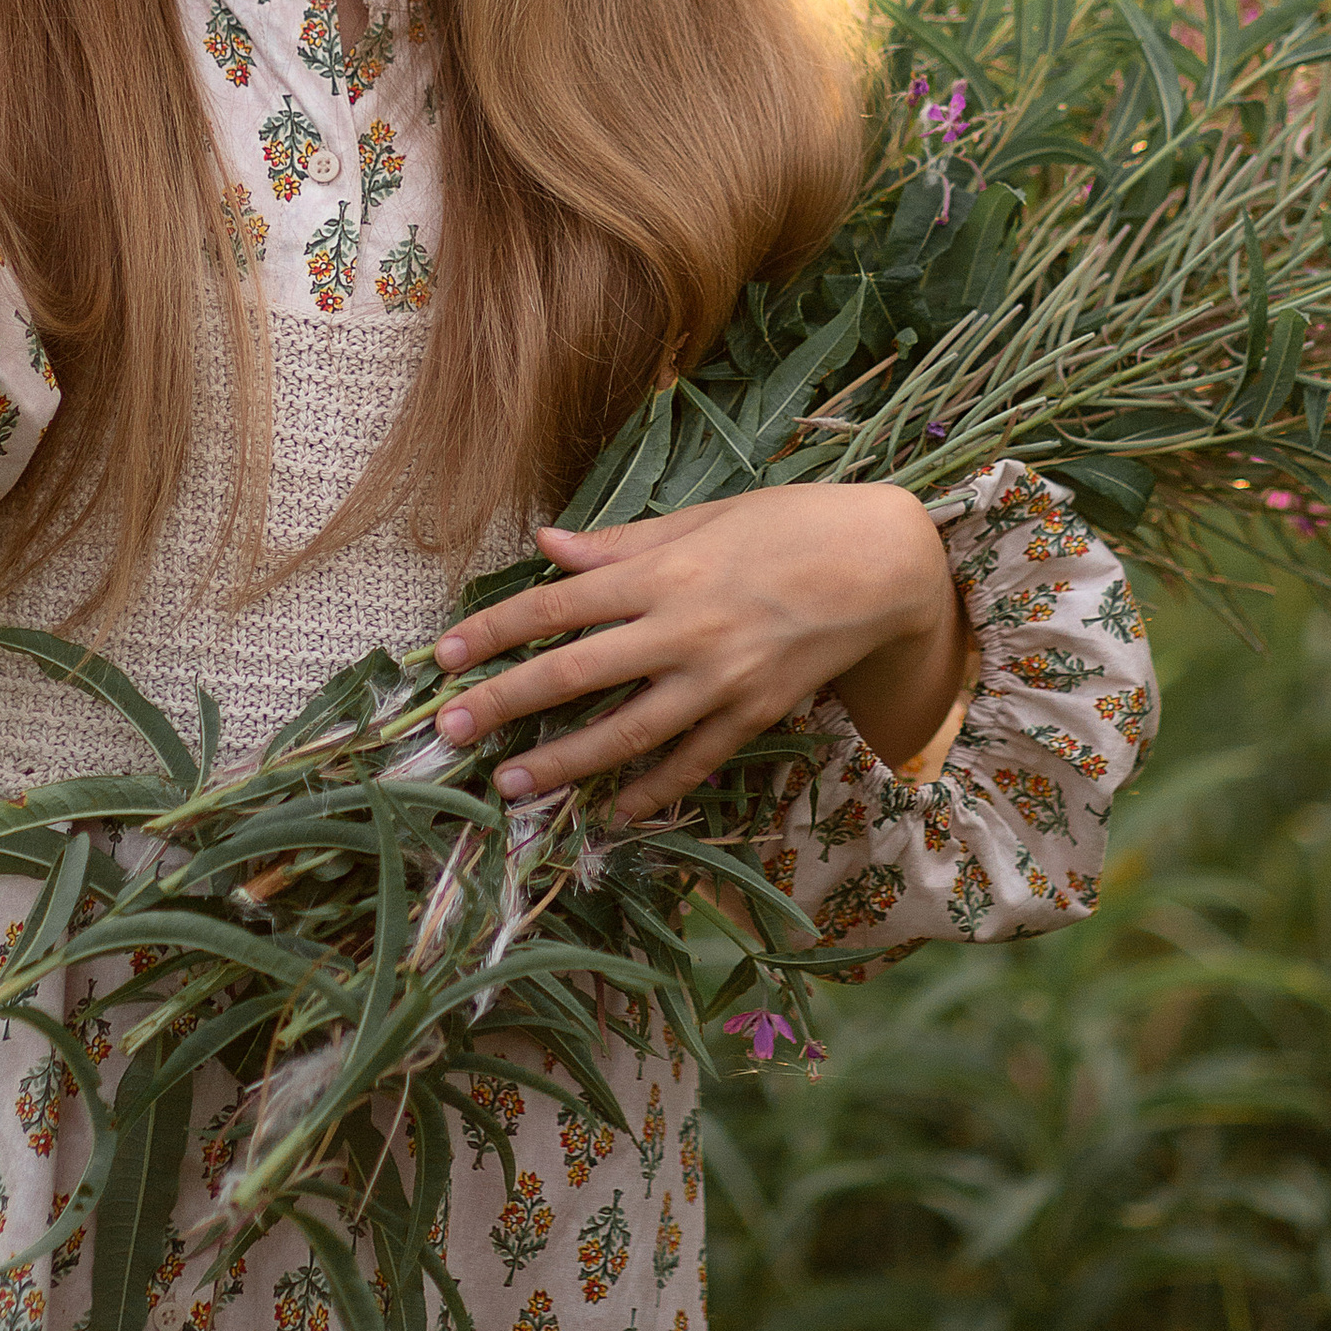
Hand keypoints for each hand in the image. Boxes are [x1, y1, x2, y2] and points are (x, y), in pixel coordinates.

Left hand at [431, 484, 966, 825]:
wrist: (885, 563)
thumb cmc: (792, 524)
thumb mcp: (704, 517)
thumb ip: (620, 543)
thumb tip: (546, 546)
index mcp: (665, 571)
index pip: (558, 605)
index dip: (496, 632)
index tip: (444, 656)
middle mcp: (685, 629)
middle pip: (576, 672)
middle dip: (506, 703)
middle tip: (449, 731)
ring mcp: (722, 680)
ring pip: (628, 732)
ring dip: (564, 763)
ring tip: (510, 786)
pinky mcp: (757, 715)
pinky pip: (694, 763)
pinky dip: (654, 792)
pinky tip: (613, 814)